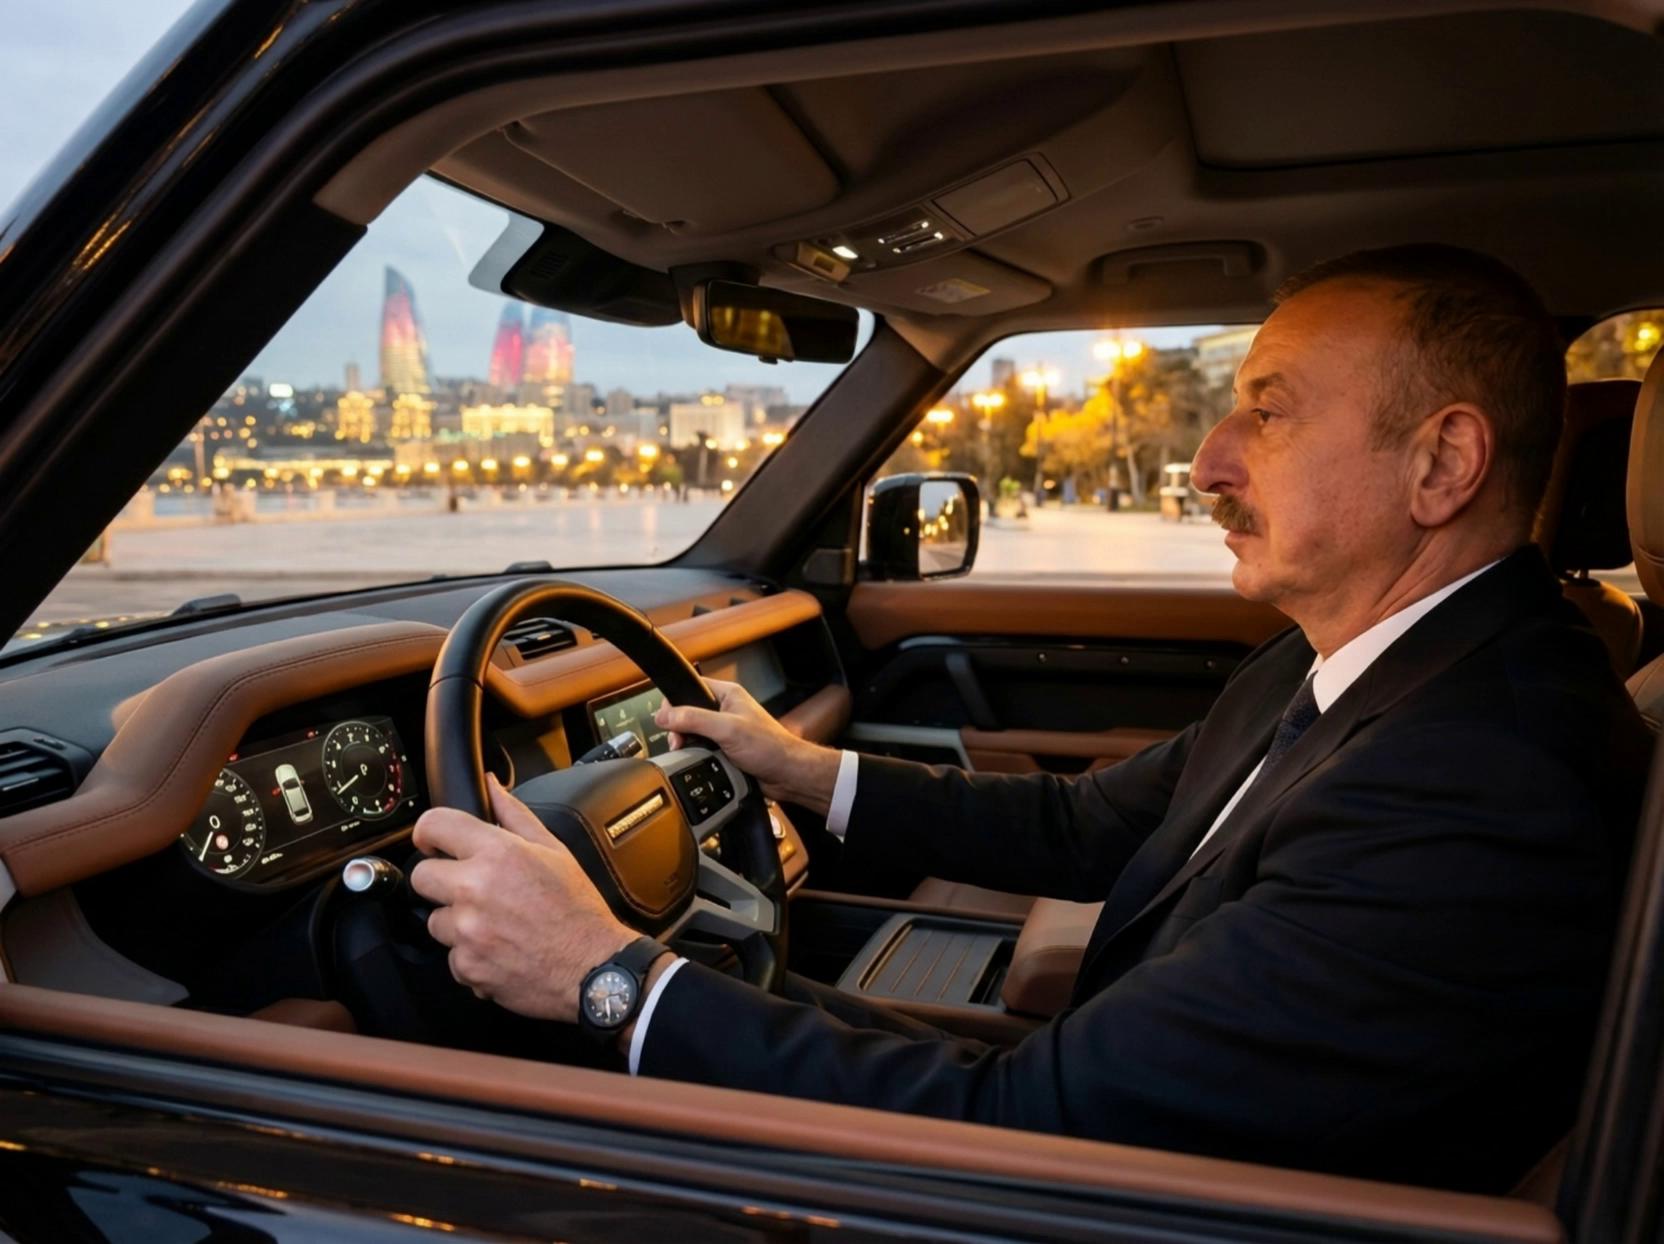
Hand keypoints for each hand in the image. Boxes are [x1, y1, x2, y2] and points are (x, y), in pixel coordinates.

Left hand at [409, 774, 635, 1022]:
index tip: (433, 843)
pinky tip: (501, 949)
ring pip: (436, 920)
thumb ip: (515, 814)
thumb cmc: (577, 909)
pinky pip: (452, 956)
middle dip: (442, 880)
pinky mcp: (466, 966)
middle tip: (471, 888)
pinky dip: (471, 956)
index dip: (429, 833)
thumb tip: (491, 786)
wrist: (593, 968)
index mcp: (497, 853)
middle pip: (421, 877)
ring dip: (458, 922)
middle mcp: (476, 889)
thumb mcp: (553, 850)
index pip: (433, 826)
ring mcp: (467, 931)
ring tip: (495, 924)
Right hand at [654, 678, 839, 814]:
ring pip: (692, 733)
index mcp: (727, 695)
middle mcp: (724, 710)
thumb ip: (695, 719)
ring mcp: (724, 730)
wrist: (786, 774)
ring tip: (687, 753)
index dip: (674, 702)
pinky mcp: (724, 749)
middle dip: (678, 728)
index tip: (666, 720)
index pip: (690, 687)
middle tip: (678, 742)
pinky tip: (699, 762)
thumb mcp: (727, 729)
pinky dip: (696, 756)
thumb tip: (664, 715)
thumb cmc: (769, 747)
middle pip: (687, 712)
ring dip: (686, 744)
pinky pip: (701, 749)